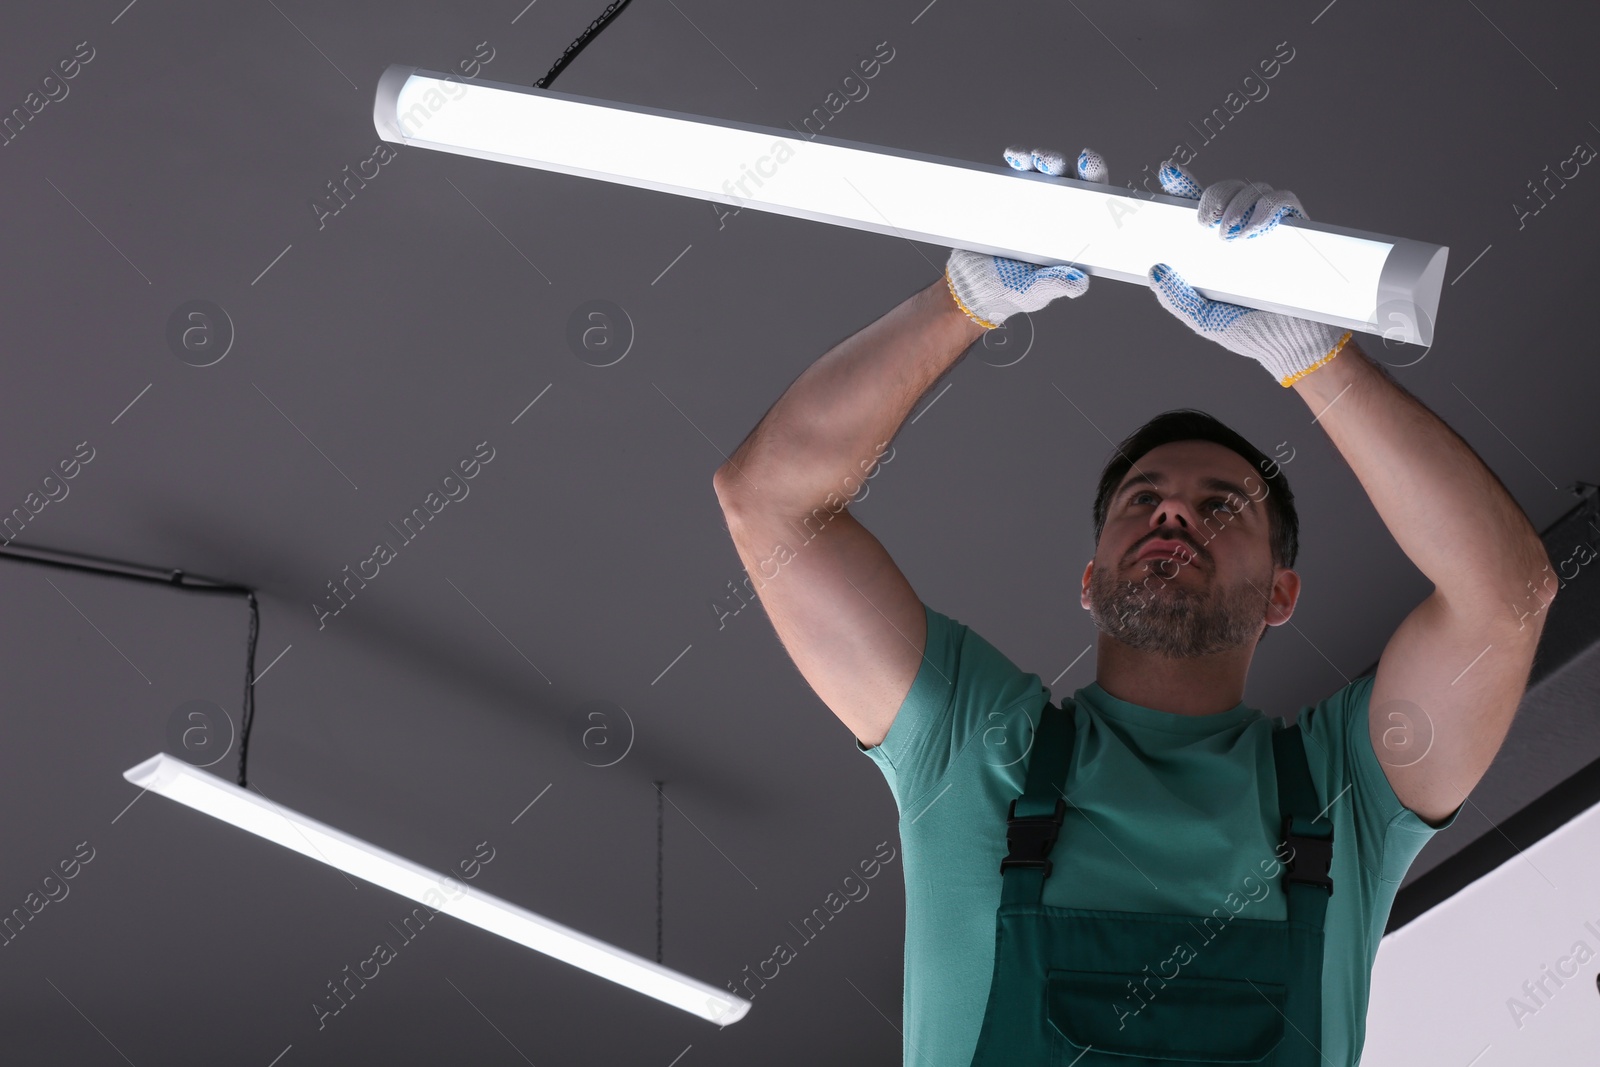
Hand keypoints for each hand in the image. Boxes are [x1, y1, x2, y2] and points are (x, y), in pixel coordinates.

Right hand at [943, 146, 1107, 328]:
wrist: (966, 287)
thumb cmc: (1005, 293)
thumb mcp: (1032, 293)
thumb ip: (1054, 285)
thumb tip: (1079, 282)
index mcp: (1070, 239)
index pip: (1091, 205)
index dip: (1095, 182)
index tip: (1090, 167)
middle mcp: (1056, 218)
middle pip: (1069, 182)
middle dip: (1063, 166)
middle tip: (1049, 163)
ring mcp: (1034, 206)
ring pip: (1044, 175)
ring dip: (1042, 161)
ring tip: (1031, 159)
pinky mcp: (1010, 199)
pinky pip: (1017, 177)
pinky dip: (1018, 163)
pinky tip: (1014, 157)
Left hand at [1146, 161, 1352, 386]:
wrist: (1293, 344)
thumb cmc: (1250, 331)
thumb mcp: (1203, 317)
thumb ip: (1176, 297)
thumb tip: (1155, 269)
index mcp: (1215, 248)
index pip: (1197, 208)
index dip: (1182, 185)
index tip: (1167, 172)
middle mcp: (1241, 231)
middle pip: (1227, 190)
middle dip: (1212, 196)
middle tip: (1203, 223)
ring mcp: (1269, 229)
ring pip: (1253, 189)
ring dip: (1237, 205)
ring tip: (1228, 236)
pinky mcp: (1296, 231)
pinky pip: (1283, 202)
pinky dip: (1266, 209)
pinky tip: (1252, 232)